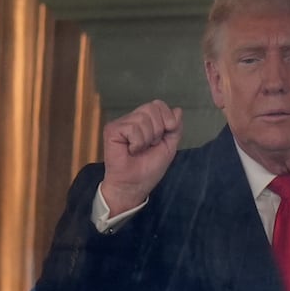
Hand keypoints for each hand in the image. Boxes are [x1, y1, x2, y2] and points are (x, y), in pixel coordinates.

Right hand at [101, 100, 182, 215]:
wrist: (134, 186)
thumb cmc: (148, 169)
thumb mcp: (169, 146)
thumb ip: (175, 128)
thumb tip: (177, 110)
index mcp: (145, 121)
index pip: (158, 105)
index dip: (166, 119)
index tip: (161, 139)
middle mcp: (132, 119)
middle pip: (152, 107)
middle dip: (157, 130)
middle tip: (149, 146)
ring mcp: (121, 124)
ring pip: (143, 119)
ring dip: (147, 139)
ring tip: (139, 150)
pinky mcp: (112, 130)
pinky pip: (132, 128)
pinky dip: (137, 143)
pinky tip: (131, 151)